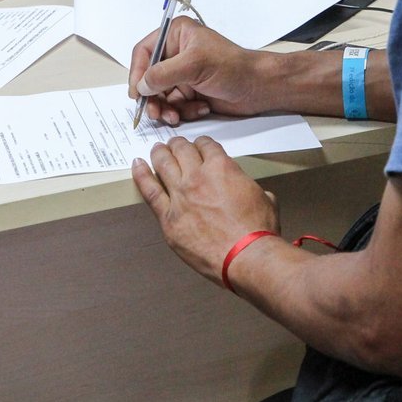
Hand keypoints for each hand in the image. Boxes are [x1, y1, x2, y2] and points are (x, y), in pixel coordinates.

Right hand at [127, 17, 268, 124]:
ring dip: (166, 108)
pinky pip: (174, 105)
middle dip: (152, 97)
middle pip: (149, 77)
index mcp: (176, 35)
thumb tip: (141, 85)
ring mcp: (183, 74)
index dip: (137, 73)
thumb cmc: (233, 67)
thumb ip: (164, 74)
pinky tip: (200, 109)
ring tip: (175, 116)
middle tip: (154, 112)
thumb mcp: (195, 65)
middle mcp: (177, 53)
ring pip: (160, 95)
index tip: (137, 93)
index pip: (144, 52)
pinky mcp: (191, 92)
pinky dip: (183, 111)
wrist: (258, 88)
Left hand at [131, 136, 278, 283]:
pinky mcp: (168, 217)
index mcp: (222, 168)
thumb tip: (254, 193)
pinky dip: (141, 175)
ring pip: (163, 164)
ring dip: (159, 153)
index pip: (206, 145)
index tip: (199, 147)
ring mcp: (180, 196)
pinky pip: (150, 190)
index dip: (202, 144)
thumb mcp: (265, 198)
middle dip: (178, 145)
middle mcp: (198, 176)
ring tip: (157, 149)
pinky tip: (137, 165)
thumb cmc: (258, 231)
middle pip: (181, 150)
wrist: (246, 257)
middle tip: (175, 145)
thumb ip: (253, 189)